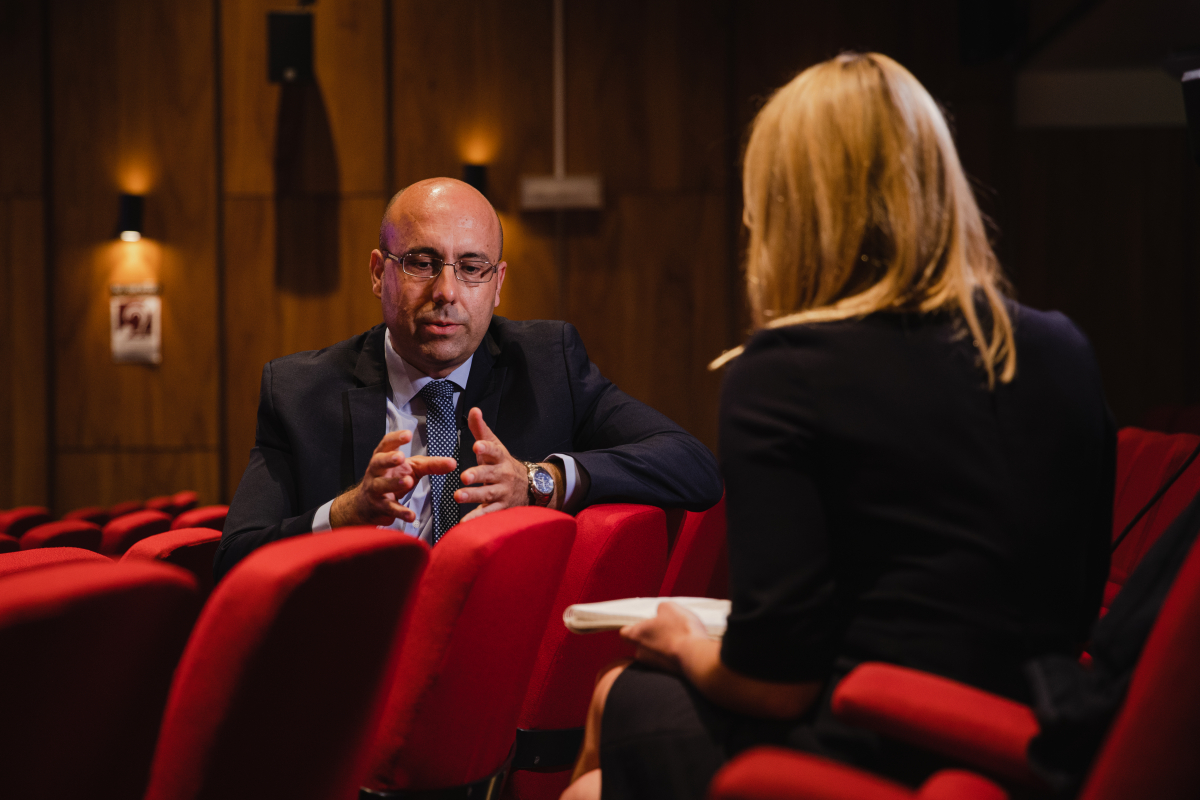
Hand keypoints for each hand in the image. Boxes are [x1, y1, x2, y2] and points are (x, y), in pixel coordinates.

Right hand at [330, 430, 456, 526]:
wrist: (367, 504)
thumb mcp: (412, 468)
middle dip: (389, 459)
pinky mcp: (379, 507)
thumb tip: (452, 463)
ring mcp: (375, 489)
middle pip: (379, 462)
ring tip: (408, 482)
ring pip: (382, 485)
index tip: (407, 434)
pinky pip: (390, 508)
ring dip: (394, 483)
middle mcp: (377, 471)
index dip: (396, 438)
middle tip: (400, 457)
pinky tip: (411, 515)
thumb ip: (432, 465)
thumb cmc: (392, 478)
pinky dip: (401, 512)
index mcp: (384, 456)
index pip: (387, 444)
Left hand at [456, 407, 557, 521]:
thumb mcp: (495, 445)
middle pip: (490, 474)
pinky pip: (488, 512)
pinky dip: (477, 518)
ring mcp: (502, 492)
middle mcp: (502, 474)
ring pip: (488, 494)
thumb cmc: (503, 464)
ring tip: (458, 496)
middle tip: (464, 477)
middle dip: (477, 475)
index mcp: (500, 458)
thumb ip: (481, 430)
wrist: (529, 486)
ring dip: (473, 495)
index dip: (486, 448)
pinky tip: (464, 522)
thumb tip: (474, 410)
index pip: (494, 451)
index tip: (477, 446)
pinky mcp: (500, 507)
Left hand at [620, 601, 709, 674]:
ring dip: (665, 646)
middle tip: (667, 628)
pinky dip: (675, 656)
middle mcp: (641, 653)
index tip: (644, 623)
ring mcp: (653, 666)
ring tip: (681, 638)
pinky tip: (687, 648)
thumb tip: (661, 613)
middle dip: (653, 637)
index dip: (633, 627)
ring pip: (656, 653)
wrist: (696, 657)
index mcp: (636, 635)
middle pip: (642, 643)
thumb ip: (661, 609)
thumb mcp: (670, 608)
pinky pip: (668, 662)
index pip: (625, 633)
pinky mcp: (667, 675)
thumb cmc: (679, 630)